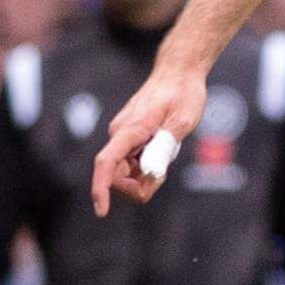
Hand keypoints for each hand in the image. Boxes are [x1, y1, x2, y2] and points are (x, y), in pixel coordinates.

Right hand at [90, 68, 205, 215]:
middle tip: (163, 174)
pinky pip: (132, 164)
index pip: (106, 163)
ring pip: (125, 173)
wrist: (178, 72)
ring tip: (166, 154)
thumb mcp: (183, 121)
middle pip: (117, 177)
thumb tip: (149, 173)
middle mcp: (120, 134)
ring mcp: (123, 136)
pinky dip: (145, 168)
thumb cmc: (183, 93)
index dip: (101, 189)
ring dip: (144, 177)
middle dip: (138, 186)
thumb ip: (164, 148)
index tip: (101, 212)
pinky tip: (161, 152)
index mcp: (130, 130)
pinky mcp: (129, 138)